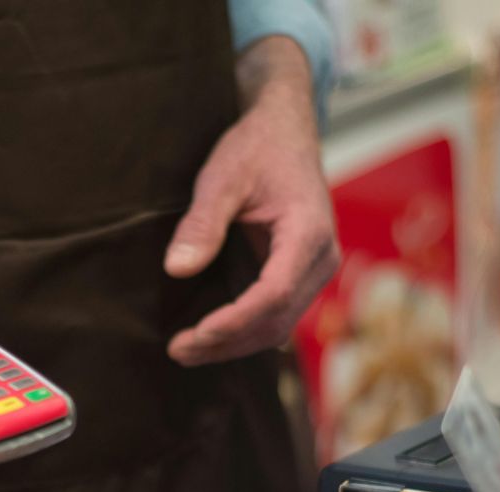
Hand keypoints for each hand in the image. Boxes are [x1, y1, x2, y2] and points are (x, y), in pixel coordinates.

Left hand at [165, 37, 337, 365]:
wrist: (285, 131)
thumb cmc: (256, 148)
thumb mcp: (221, 177)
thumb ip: (202, 224)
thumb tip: (177, 270)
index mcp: (309, 233)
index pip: (274, 293)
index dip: (236, 320)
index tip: (197, 333)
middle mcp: (321, 259)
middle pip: (277, 320)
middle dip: (228, 342)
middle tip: (178, 351)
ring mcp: (315, 270)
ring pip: (278, 325)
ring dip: (233, 343)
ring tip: (186, 350)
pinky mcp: (301, 275)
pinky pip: (276, 314)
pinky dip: (243, 329)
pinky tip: (208, 335)